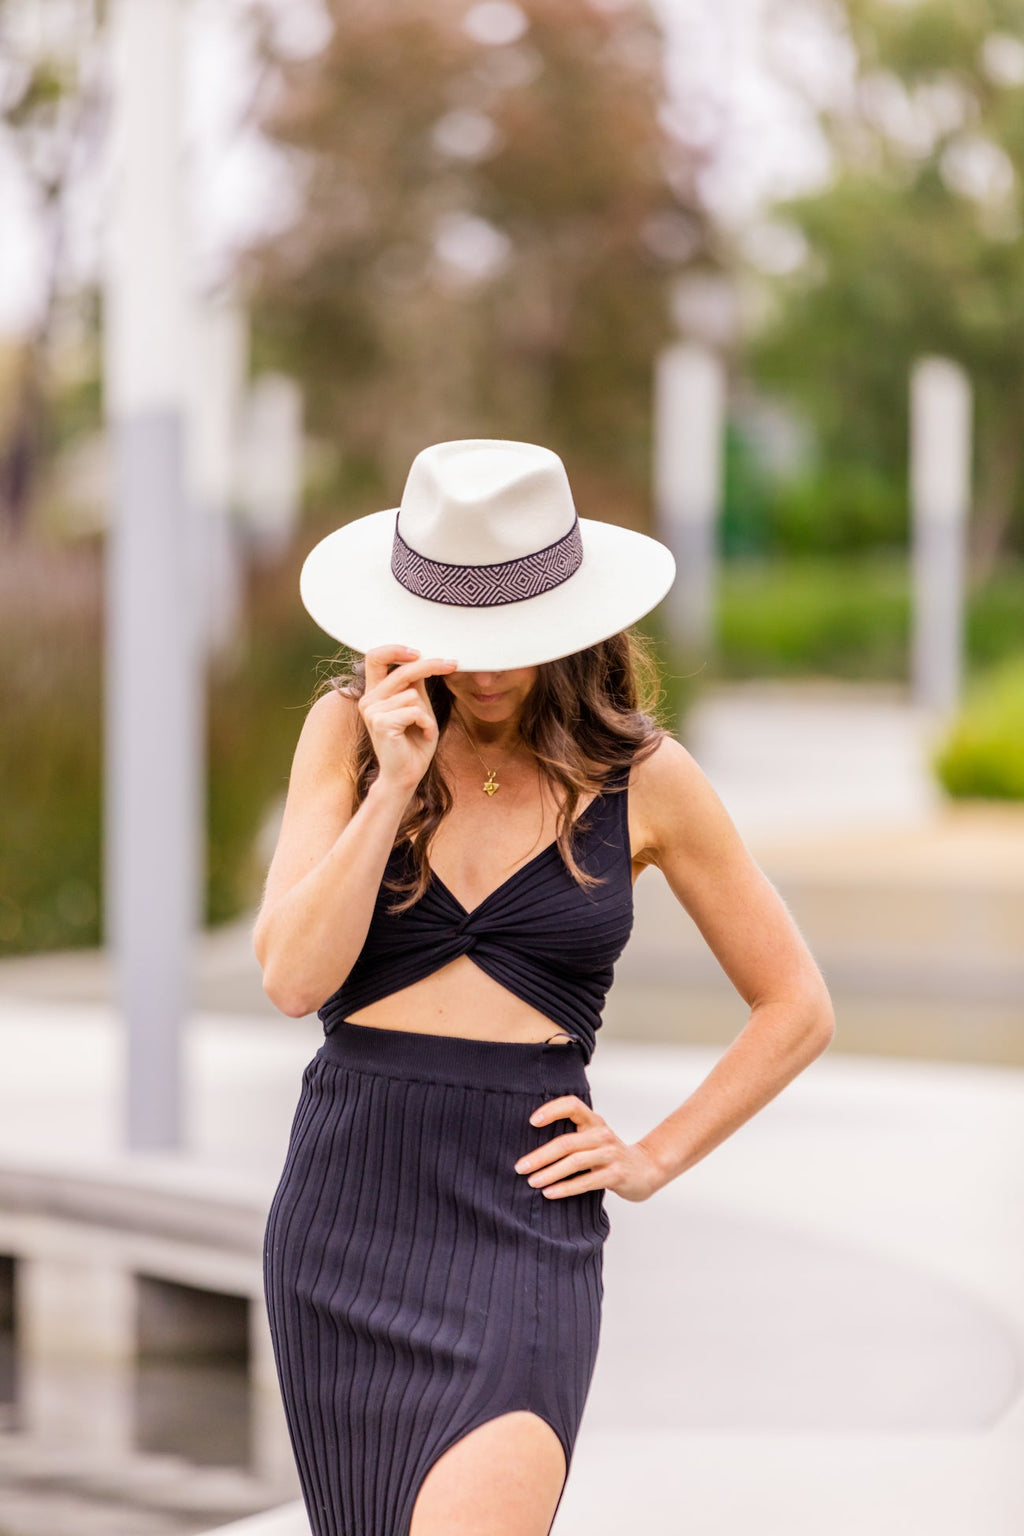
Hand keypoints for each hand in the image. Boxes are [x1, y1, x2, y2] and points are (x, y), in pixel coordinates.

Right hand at [360, 644, 456, 793]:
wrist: (406, 776)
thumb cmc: (414, 743)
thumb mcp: (417, 707)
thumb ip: (414, 685)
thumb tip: (422, 659)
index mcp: (374, 693)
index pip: (375, 657)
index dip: (396, 649)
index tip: (419, 651)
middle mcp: (368, 700)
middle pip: (401, 670)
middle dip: (430, 666)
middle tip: (452, 664)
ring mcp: (372, 711)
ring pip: (412, 694)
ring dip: (426, 713)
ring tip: (422, 729)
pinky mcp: (381, 723)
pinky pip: (415, 711)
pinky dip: (426, 723)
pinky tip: (422, 735)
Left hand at [514, 1095, 664, 1203]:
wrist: (645, 1170)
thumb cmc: (609, 1155)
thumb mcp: (594, 1138)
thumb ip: (572, 1136)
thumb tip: (530, 1146)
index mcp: (594, 1121)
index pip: (572, 1105)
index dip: (552, 1110)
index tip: (531, 1121)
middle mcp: (602, 1134)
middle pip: (566, 1142)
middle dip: (540, 1156)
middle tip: (520, 1167)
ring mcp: (610, 1154)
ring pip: (574, 1162)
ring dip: (549, 1173)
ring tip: (531, 1181)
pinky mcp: (616, 1175)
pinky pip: (586, 1182)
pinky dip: (565, 1188)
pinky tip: (549, 1193)